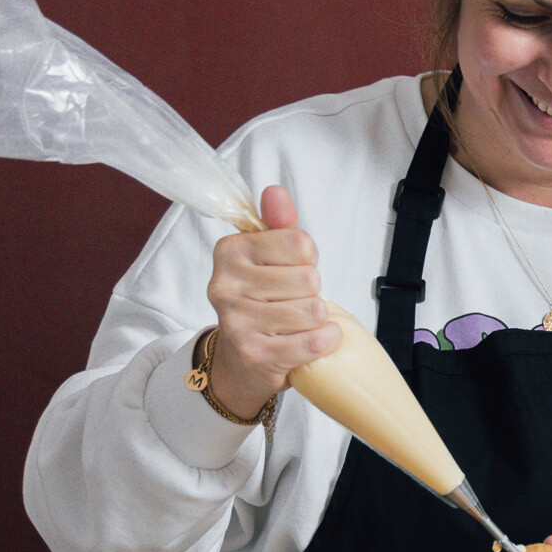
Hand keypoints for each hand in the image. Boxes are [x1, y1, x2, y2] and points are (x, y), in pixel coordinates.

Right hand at [202, 185, 340, 418]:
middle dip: (313, 292)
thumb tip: (275, 191)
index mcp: (230, 251)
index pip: (299, 243)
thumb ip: (278, 224)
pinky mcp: (256, 355)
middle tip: (295, 301)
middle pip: (308, 279)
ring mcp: (237, 322)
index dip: (308, 259)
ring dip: (318, 318)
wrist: (243, 360)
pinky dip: (326, 340)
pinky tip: (316, 339)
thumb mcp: (269, 258)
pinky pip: (314, 341)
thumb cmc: (263, 300)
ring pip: (312, 311)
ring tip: (300, 322)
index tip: (293, 269)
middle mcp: (224, 284)